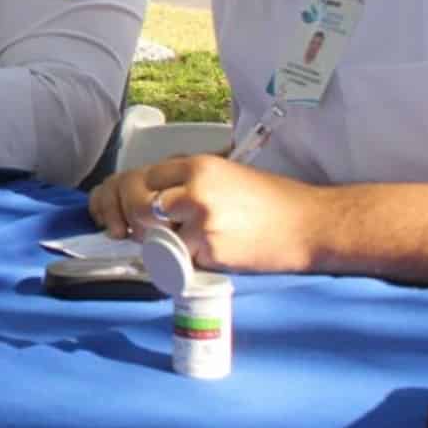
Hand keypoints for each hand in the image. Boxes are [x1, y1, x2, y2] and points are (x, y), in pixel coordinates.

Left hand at [87, 155, 326, 272]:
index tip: (116, 210)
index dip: (122, 195)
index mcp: (197, 165)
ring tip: (173, 241)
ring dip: (154, 243)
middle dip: (126, 219)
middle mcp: (194, 190)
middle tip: (127, 232)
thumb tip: (148, 198)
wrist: (311, 224)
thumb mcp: (226, 174)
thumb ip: (187, 181)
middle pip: (136, 203)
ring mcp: (201, 222)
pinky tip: (202, 255)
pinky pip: (178, 260)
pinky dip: (183, 261)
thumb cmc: (272, 200)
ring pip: (153, 236)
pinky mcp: (211, 252)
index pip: (139, 177)